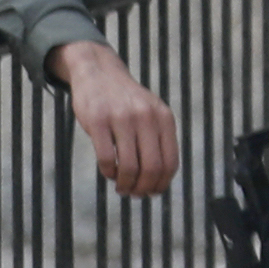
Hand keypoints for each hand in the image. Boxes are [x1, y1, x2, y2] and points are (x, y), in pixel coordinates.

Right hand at [56, 41, 181, 199]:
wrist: (99, 73)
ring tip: (121, 187)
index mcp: (164, 119)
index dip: (163, 183)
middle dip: (144, 188)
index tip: (153, 192)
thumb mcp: (152, 114)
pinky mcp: (97, 120)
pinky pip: (106, 157)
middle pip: (152, 168)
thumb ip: (158, 140)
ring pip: (129, 166)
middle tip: (135, 194)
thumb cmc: (126, 102)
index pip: (170, 162)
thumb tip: (160, 182)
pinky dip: (109, 172)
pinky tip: (108, 173)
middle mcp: (146, 118)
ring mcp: (121, 118)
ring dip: (126, 184)